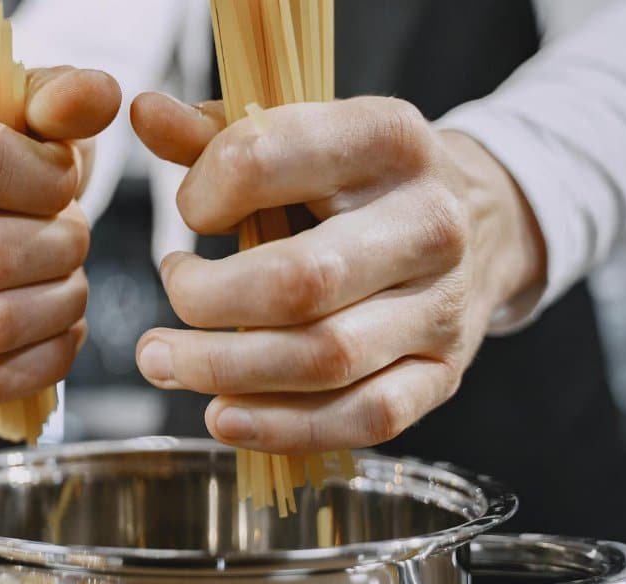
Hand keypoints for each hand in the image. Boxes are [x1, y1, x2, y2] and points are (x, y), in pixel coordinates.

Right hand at [0, 69, 120, 406]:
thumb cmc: (11, 145)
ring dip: (59, 303)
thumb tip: (94, 97)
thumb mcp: (40, 106)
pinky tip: (59, 321)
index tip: (60, 175)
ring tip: (66, 273)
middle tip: (72, 232)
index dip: (40, 179)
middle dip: (58, 249)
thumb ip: (66, 96)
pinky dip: (44, 358)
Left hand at [130, 93, 545, 452]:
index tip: (190, 218)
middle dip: (204, 304)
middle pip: (299, 280)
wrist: (481, 221)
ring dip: (225, 372)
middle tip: (161, 311)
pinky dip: (284, 428)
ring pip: (326, 357)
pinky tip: (224, 418)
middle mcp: (427, 222)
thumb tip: (144, 114)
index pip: (268, 159)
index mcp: (388, 139)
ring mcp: (442, 305)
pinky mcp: (443, 372)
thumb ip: (217, 134)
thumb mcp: (301, 137)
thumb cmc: (362, 181)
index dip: (205, 195)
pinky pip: (365, 417)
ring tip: (165, 363)